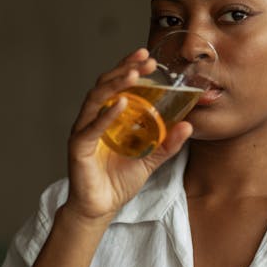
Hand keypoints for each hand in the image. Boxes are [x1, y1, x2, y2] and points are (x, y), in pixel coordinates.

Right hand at [64, 48, 192, 222]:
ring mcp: (84, 130)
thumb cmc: (119, 181)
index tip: (148, 58)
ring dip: (115, 84)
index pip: (118, 85)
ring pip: (96, 99)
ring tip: (134, 75)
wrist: (101, 208)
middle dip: (125, 69)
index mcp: (109, 116)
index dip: (130, 68)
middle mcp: (94, 118)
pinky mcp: (78, 147)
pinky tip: (121, 104)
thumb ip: (168, 143)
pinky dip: (106, 115)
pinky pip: (91, 128)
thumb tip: (188, 125)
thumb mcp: (151, 159)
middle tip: (144, 60)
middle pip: (106, 84)